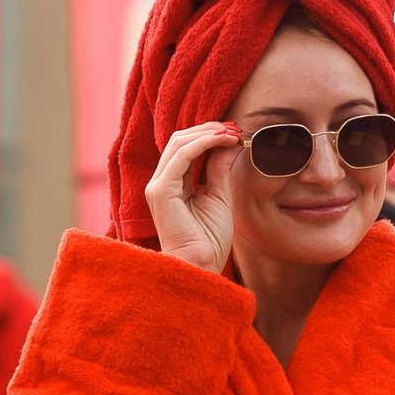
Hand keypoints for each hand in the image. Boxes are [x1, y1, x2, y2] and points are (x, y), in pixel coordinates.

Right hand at [144, 122, 240, 274]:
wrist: (202, 266)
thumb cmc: (209, 239)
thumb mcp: (220, 195)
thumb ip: (220, 168)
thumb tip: (230, 142)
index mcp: (172, 183)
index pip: (186, 148)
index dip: (210, 135)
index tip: (235, 132)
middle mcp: (161, 182)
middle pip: (180, 140)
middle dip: (210, 130)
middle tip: (236, 129)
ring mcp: (158, 186)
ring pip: (179, 143)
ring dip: (208, 133)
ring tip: (232, 133)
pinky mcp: (160, 192)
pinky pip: (181, 157)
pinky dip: (203, 143)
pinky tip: (223, 141)